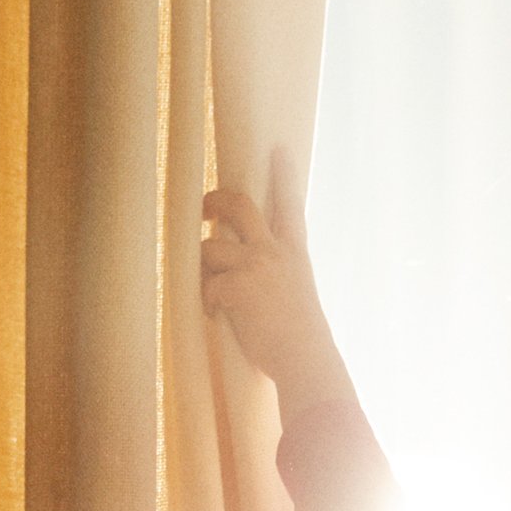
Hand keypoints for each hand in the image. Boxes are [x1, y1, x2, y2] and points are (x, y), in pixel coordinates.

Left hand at [201, 148, 356, 420]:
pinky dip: (207, 302)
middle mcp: (275, 252)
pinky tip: (217, 316)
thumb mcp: (298, 297)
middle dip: (215, 201)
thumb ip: (276, 277)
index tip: (279, 150)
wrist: (306, 361)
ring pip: (210, 248)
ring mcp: (255, 265)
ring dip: (205, 269)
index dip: (284, 175)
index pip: (290, 206)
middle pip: (239, 206)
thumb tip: (239, 272)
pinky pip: (206, 285)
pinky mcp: (236, 286)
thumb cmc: (303, 342)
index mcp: (295, 255)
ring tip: (214, 295)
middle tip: (204, 209)